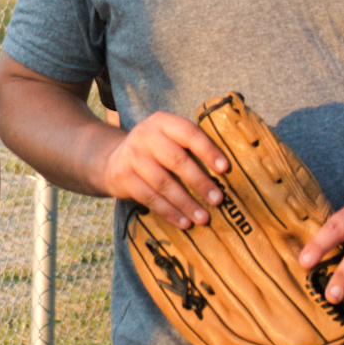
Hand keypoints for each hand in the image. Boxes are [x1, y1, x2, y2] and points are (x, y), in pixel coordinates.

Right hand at [100, 112, 227, 228]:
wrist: (114, 159)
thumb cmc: (156, 151)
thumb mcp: (169, 139)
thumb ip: (192, 148)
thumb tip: (229, 173)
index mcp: (163, 122)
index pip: (188, 133)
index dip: (207, 150)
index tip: (225, 169)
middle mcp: (145, 135)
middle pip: (176, 160)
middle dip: (199, 182)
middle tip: (218, 200)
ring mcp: (131, 155)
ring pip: (163, 182)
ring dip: (185, 203)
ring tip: (203, 218)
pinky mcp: (122, 176)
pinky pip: (149, 197)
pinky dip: (168, 212)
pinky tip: (183, 222)